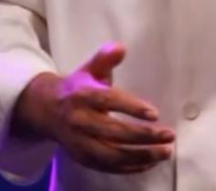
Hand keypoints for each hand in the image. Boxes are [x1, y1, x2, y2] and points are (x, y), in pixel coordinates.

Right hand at [11, 42, 174, 173]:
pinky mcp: (83, 159)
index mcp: (82, 95)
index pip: (108, 101)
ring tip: (165, 151)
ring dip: (141, 155)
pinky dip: (130, 167)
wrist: (47, 110)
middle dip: (144, 136)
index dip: (131, 107)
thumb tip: (121, 48)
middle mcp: (80, 121)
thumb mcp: (89, 68)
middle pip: (114, 132)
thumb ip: (105, 57)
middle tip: (168, 135)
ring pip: (113, 155)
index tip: (154, 113)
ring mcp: (80, 143)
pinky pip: (108, 168)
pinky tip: (150, 162)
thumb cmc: (78, 87)